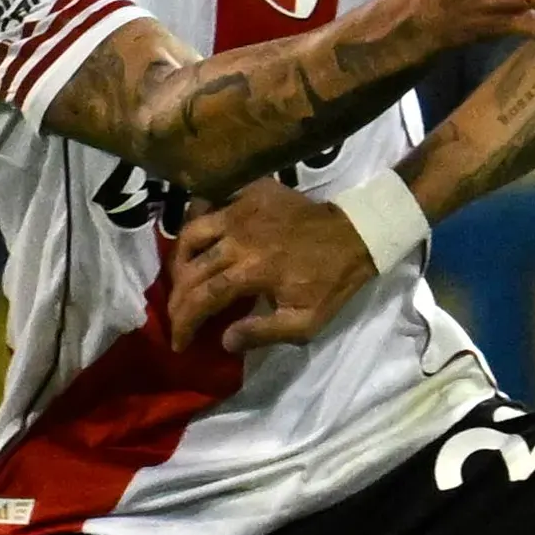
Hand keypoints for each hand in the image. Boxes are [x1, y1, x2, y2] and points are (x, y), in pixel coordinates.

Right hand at [168, 178, 380, 353]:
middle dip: (177, 300)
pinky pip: (211, 205)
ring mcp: (241, 210)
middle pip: (190, 269)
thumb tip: (225, 341)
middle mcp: (239, 238)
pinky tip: (202, 241)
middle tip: (177, 316)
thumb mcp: (307, 321)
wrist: (357, 233)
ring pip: (191, 232)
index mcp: (252, 270)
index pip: (202, 298)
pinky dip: (199, 224)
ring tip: (182, 279)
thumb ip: (263, 333)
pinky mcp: (249, 192)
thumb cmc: (332, 281)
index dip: (184, 322)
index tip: (179, 342)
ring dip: (179, 260)